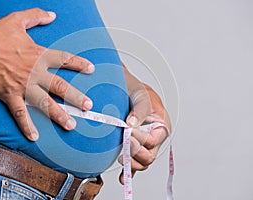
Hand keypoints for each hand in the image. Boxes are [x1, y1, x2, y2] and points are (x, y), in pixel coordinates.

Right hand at [0, 8, 94, 140]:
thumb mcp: (18, 19)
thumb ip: (37, 16)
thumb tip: (51, 14)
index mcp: (39, 55)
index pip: (64, 59)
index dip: (79, 64)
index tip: (90, 69)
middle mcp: (35, 73)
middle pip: (60, 86)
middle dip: (76, 97)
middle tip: (88, 106)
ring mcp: (23, 86)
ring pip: (45, 103)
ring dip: (59, 115)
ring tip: (70, 124)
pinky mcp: (10, 95)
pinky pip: (20, 113)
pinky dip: (27, 126)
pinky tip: (34, 136)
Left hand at [118, 64, 170, 183]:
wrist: (128, 91)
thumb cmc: (138, 92)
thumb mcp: (142, 96)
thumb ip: (140, 109)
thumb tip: (131, 124)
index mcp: (162, 126)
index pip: (152, 140)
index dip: (140, 138)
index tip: (127, 130)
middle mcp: (155, 139)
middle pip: (150, 155)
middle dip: (136, 152)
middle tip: (125, 142)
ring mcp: (145, 145)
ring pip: (143, 162)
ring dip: (132, 163)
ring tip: (121, 157)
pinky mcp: (135, 148)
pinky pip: (134, 164)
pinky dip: (129, 172)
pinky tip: (123, 178)